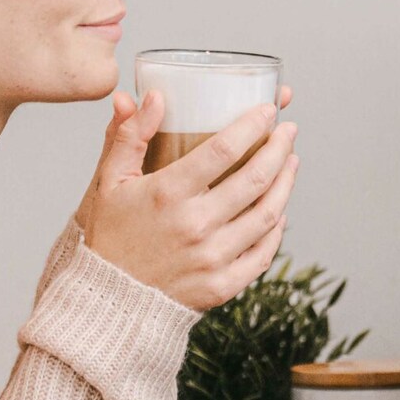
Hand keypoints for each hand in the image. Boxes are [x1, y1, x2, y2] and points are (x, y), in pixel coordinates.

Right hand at [74, 86, 298, 311]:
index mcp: (167, 194)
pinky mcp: (222, 286)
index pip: (223, 149)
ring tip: (291, 162)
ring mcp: (212, 259)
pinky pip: (263, 254)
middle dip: (280, 148)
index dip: (253, 124)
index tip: (269, 109)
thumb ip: (130, 135)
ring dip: (286, 183)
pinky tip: (279, 210)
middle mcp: (194, 226)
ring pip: (268, 214)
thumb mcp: (109, 181)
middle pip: (255, 179)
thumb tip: (153, 97)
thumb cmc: (109, 236)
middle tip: (288, 131)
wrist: (108, 302)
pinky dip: (277, 229)